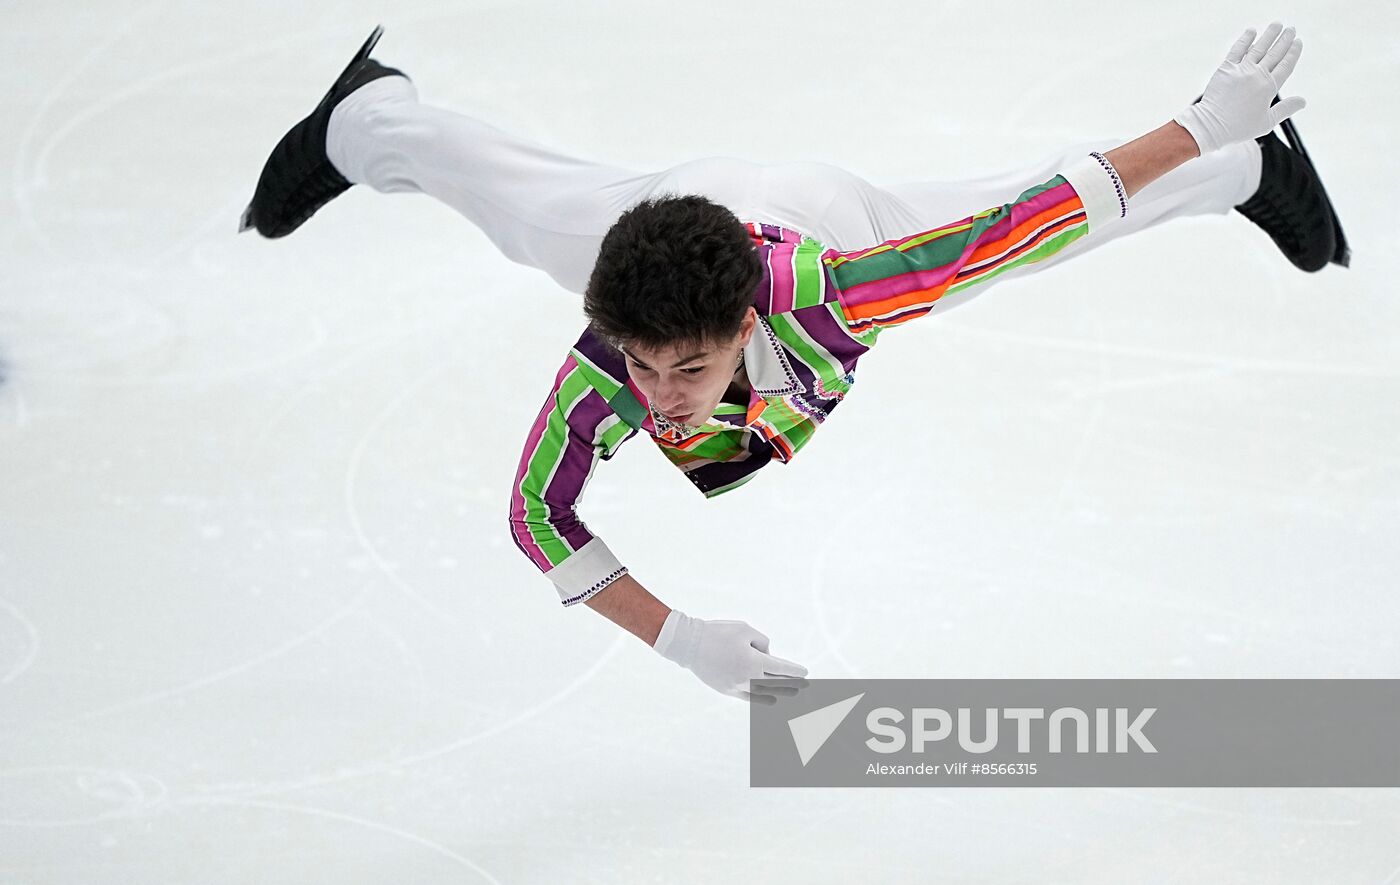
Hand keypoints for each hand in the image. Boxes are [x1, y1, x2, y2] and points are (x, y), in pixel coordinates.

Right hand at [652, 610, 807, 702]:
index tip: (805, 672)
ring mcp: (737, 686)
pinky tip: (772, 700)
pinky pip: (749, 697)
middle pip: (776, 682)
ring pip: (764, 692)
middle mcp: (747, 677)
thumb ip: (762, 642)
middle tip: (806, 685)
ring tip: (794, 694)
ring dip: (781, 693)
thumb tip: (767, 656)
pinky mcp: (727, 690)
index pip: (781, 668)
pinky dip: (762, 699)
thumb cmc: (718, 633)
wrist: (689, 644)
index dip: (795, 671)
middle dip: (792, 683)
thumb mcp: (745, 629)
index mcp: (753, 661)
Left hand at [1174, 22, 1305, 154]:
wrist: (1211, 126)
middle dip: (1284, 39)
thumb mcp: (1266, 122)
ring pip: (1258, 48)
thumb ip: (1286, 109)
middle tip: (1291, 29)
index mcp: (1269, 88)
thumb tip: (1303, 101)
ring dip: (1269, 35)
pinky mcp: (1225, 69)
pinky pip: (1237, 50)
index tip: (1298, 42)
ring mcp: (1241, 71)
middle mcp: (1257, 76)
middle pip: (1275, 53)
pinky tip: (1252, 31)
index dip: (1293, 52)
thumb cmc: (1238, 128)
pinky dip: (1245, 39)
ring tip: (1277, 24)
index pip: (1286, 65)